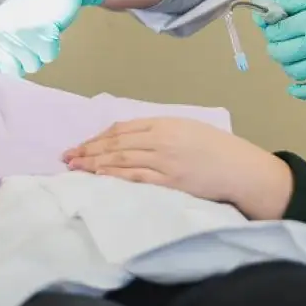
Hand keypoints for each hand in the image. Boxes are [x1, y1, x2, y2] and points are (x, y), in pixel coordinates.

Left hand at [0, 0, 106, 75]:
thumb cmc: (33, 8)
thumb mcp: (8, 27)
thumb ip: (1, 51)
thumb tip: (0, 83)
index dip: (9, 66)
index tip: (18, 51)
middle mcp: (1, 33)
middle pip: (16, 71)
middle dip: (27, 59)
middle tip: (32, 37)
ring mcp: (21, 32)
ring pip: (33, 65)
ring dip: (40, 52)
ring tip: (41, 30)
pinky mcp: (43, 32)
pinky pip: (49, 56)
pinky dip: (54, 46)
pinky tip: (52, 28)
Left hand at [63, 118, 293, 219]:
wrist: (238, 167)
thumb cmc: (214, 148)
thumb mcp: (186, 129)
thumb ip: (158, 131)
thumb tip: (128, 139)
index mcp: (164, 123)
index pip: (121, 129)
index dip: (97, 138)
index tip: (80, 145)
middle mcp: (160, 139)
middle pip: (116, 144)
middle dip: (88, 150)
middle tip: (66, 157)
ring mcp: (164, 161)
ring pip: (121, 160)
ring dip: (94, 164)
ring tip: (75, 168)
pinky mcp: (169, 182)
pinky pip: (135, 178)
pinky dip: (114, 176)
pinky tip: (98, 177)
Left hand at [264, 0, 305, 99]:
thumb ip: (301, 2)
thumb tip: (276, 8)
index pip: (278, 30)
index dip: (273, 28)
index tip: (276, 26)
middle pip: (281, 52)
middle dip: (276, 46)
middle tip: (281, 41)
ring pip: (293, 71)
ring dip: (286, 65)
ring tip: (291, 56)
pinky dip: (299, 91)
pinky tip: (293, 87)